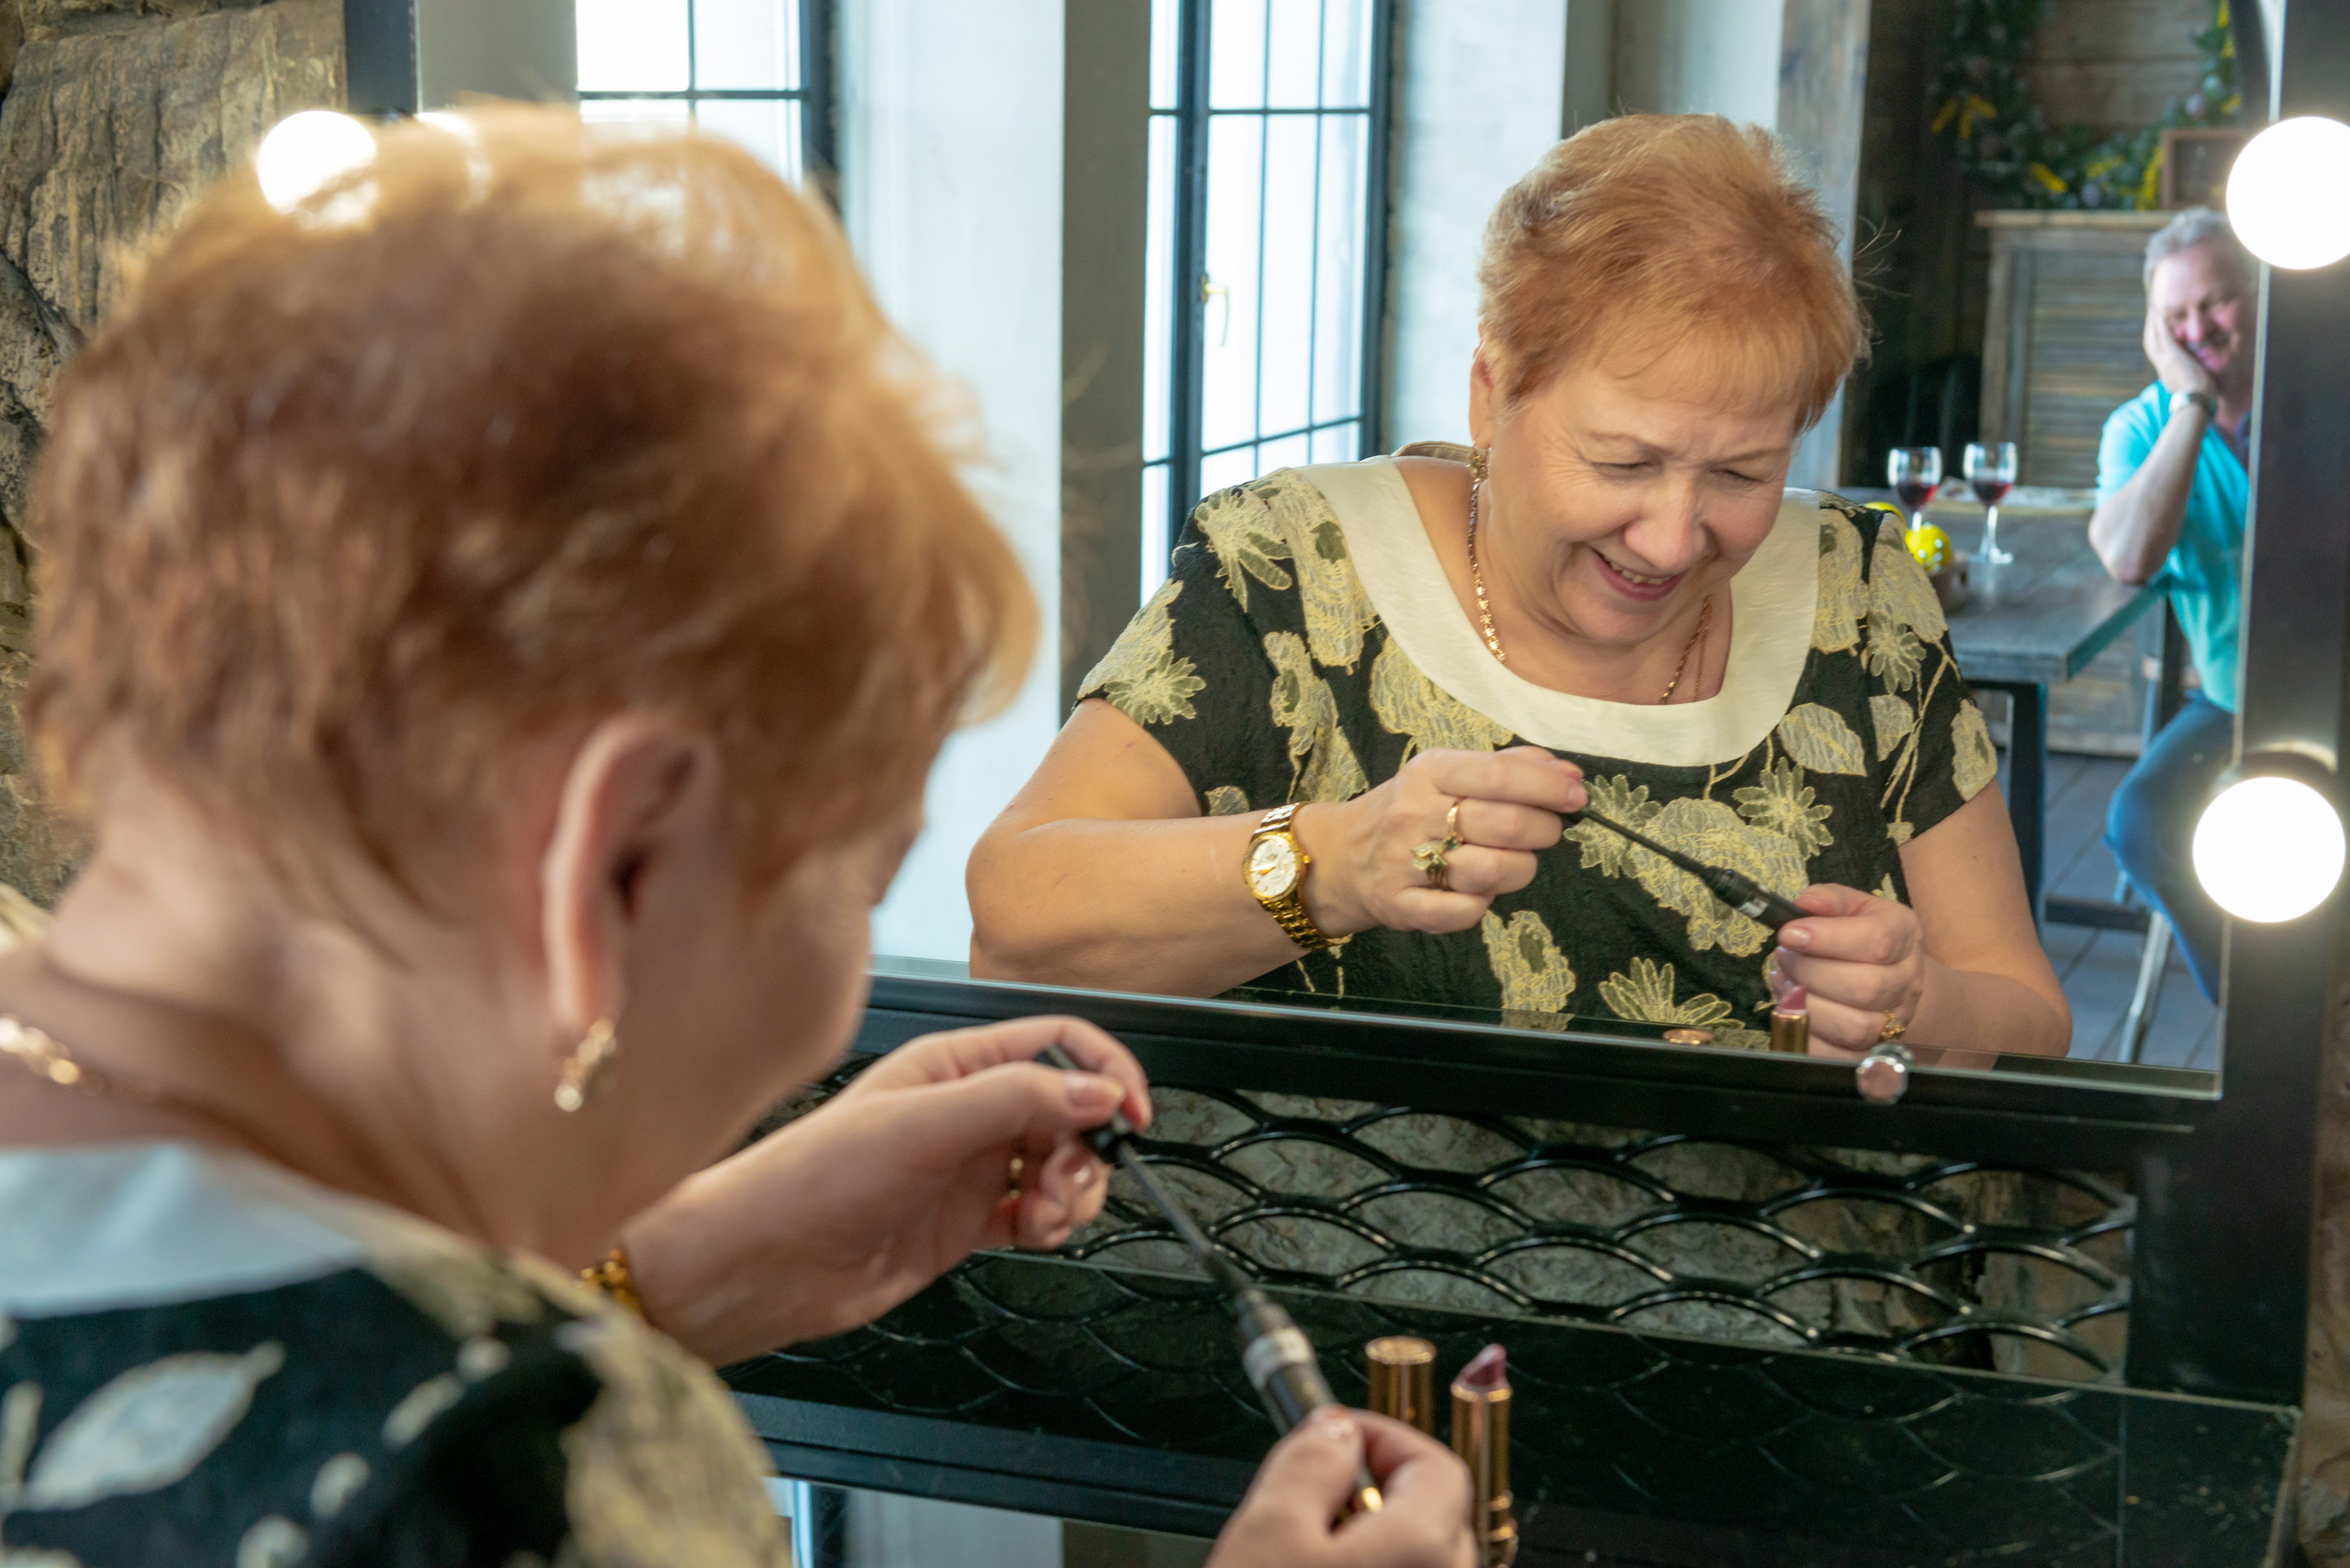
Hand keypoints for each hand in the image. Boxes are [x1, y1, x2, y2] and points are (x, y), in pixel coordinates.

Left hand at [617, 1016, 1149, 1364]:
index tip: (1131, 1114)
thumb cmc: (813, 1178)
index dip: (1104, 1072)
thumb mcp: (924, 1124)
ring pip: (1061, 1164)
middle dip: (1087, 1146)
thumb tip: (1096, 1088)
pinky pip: (1038, 1212)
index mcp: (956, 1064)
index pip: (1056, 1044)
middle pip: (1070, 1109)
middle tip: (1069, 1183)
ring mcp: (970, 1165)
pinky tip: (1035, 1232)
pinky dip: (1052, 1223)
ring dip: (1074, 1191)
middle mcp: (968, 1109)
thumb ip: (1016, 1099)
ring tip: (1046, 1217)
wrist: (764, 1263)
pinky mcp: (967, 1219)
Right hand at [1208, 1410, 1474, 1567]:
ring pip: (1417, 1555)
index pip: (1435, 1461)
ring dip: (1371, 1534)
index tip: (1334, 1434)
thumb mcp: (1269, 1531)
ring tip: (1306, 1547)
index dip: (1381, 1434)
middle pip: (1432, 1510)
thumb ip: (1309, 1462)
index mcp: (1425, 1545)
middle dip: (1375, 1486)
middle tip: (1316, 1489)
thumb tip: (1334, 1427)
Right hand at [1306, 745, 1584, 935]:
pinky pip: (1463, 913)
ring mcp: (1402, 862)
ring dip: (1519, 869)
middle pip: (1506, 825)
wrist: (1342, 856)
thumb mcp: (1449, 774)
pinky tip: (1478, 892)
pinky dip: (1482, 905)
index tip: (1577, 796)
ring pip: (1491, 872)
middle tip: (1548, 832)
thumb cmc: (1412, 811)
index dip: (1548, 787)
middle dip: (1545, 830)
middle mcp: (1413, 813)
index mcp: (1429, 772)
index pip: (1499, 775)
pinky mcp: (1399, 906)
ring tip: (1513, 862)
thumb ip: (1510, 767)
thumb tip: (1570, 773)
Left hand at [1766, 884, 1927, 1056]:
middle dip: (1810, 972)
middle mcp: (1906, 980)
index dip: (1827, 939)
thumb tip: (1804, 903)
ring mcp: (1895, 1021)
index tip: (1788, 934)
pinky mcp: (1872, 1051)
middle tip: (1784, 957)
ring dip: (1807, 1006)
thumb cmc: (1862, 935)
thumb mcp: (1852, 906)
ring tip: (1788, 984)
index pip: (1877, 941)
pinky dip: (1808, 1037)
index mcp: (1903, 934)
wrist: (1894, 977)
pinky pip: (1839, 1057)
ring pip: (1854, 1027)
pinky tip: (1793, 1012)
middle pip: (1865, 988)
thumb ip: (1829, 899)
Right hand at [2143, 305, 2215, 401]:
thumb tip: (2199, 382)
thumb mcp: (2192, 388)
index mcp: (2166, 372)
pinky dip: (2160, 325)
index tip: (2157, 331)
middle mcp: (2162, 365)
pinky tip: (2160, 315)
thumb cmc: (2198, 398)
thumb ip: (2193, 380)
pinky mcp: (2173, 355)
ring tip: (2153, 311)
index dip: (2156, 341)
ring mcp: (2166, 360)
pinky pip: (2164, 336)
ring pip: (2154, 337)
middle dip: (2150, 329)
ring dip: (2152, 323)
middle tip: (2152, 315)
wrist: (2194, 401)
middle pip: (2151, 343)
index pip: (2158, 353)